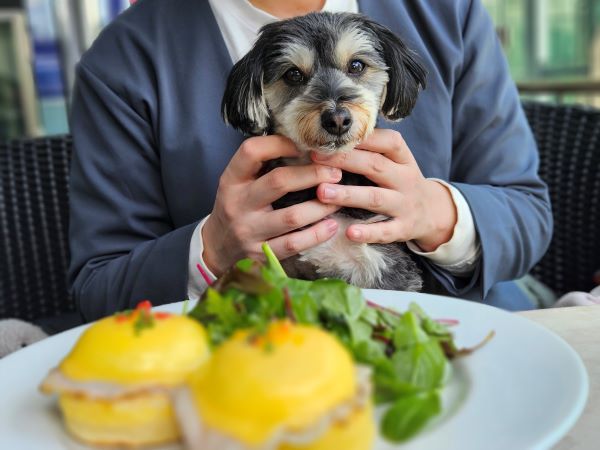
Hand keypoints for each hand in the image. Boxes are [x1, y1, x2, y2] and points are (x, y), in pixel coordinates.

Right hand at [202, 135, 341, 275]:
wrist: (218, 245)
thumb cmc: (237, 205)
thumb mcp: (238, 182)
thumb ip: (262, 165)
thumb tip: (303, 144)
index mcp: (231, 180)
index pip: (252, 151)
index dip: (281, 144)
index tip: (305, 147)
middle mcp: (238, 203)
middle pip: (279, 182)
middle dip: (313, 174)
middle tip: (335, 172)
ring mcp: (248, 230)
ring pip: (291, 216)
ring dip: (321, 206)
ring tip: (340, 198)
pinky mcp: (260, 253)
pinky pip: (294, 244)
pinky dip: (317, 235)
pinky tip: (332, 226)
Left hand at [312, 129, 456, 251]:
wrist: (433, 213)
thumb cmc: (401, 182)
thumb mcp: (396, 162)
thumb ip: (371, 151)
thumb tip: (330, 139)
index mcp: (403, 159)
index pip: (387, 141)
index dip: (361, 138)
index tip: (331, 137)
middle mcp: (405, 179)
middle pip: (375, 166)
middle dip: (345, 160)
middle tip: (316, 158)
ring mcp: (405, 204)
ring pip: (375, 198)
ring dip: (348, 194)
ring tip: (322, 192)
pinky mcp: (403, 228)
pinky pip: (385, 231)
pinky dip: (368, 233)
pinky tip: (349, 232)